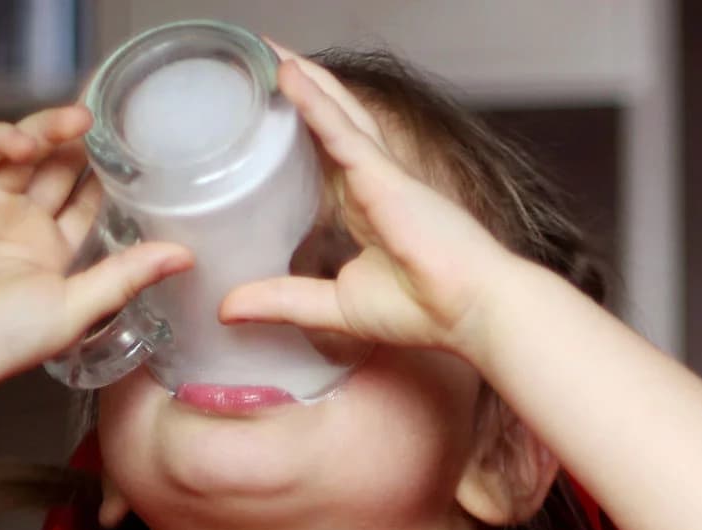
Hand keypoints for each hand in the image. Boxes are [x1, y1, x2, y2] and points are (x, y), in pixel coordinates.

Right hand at [0, 106, 191, 392]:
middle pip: (56, 170)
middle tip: (110, 124)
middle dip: (80, 146)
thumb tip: (185, 257)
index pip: (87, 202)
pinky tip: (26, 143)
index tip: (137, 154)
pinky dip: (1, 141)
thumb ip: (127, 276)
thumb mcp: (80, 306)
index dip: (108, 178)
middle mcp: (22, 223)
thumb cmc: (6, 340)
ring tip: (79, 120)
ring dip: (47, 133)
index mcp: (55, 250)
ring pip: (21, 155)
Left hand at [217, 48, 520, 356]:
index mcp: (364, 207)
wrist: (474, 311)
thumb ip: (282, 301)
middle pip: (329, 119)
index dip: (296, 126)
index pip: (322, 153)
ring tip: (266, 48)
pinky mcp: (385, 177)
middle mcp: (371, 182)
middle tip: (259, 59)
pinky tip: (287, 73)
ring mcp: (380, 175)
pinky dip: (313, 102)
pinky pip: (341, 130)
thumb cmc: (427, 310)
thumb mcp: (335, 308)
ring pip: (336, 111)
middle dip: (297, 87)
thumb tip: (228, 309)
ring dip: (303, 77)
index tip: (264, 109)